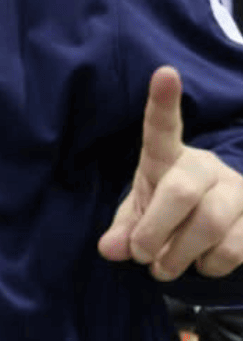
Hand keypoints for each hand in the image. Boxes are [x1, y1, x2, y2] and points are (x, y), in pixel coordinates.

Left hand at [98, 65, 242, 279]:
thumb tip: (110, 249)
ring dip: (180, 256)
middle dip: (154, 231)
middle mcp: (205, 166)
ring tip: (163, 267)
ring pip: (210, 224)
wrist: (212, 227)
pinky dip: (209, 266)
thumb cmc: (165, 211)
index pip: (163, 127)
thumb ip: (123, 229)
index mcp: (167, 156)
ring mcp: (237, 189)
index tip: (164, 73)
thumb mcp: (137, 214)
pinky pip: (236, 248)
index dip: (164, 101)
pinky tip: (201, 262)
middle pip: (182, 192)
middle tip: (140, 255)